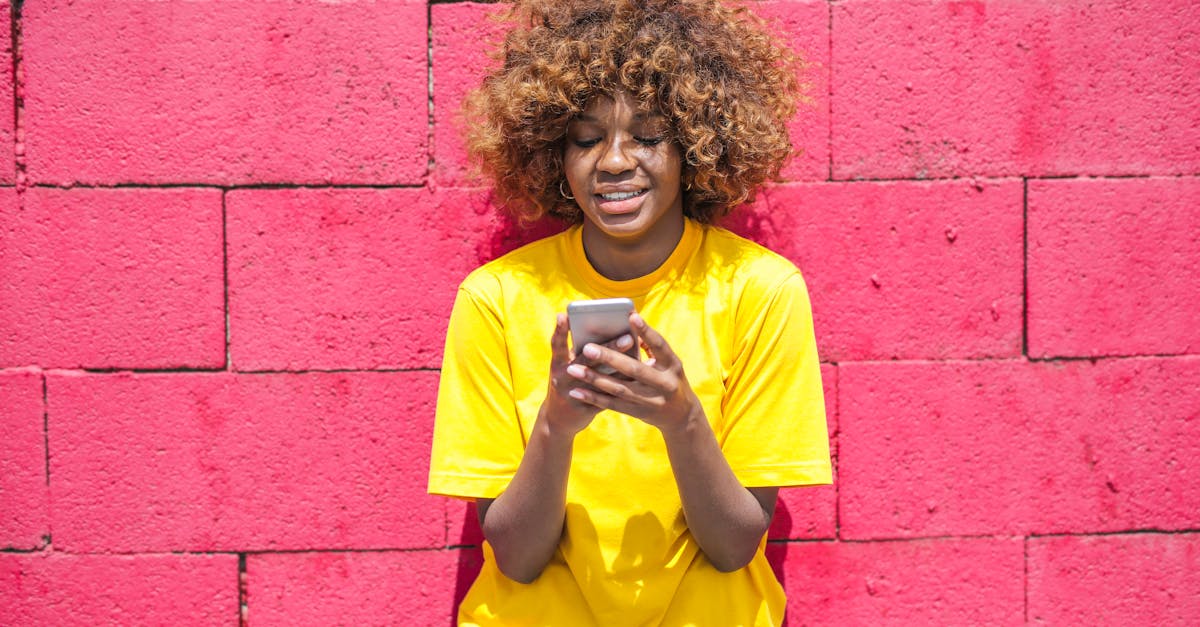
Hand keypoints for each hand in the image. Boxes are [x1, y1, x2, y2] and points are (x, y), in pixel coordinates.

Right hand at [539, 313, 627, 435]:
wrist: (558, 421)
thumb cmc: (568, 383)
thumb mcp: (567, 367)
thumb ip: (582, 352)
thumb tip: (609, 333)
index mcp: (557, 364)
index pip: (557, 344)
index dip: (561, 330)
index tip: (565, 314)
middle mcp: (563, 378)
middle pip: (586, 360)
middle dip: (608, 348)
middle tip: (628, 337)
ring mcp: (573, 395)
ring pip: (600, 380)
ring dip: (620, 369)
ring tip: (638, 362)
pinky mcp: (585, 409)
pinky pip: (606, 396)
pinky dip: (621, 386)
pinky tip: (638, 380)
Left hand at [565, 314, 702, 433]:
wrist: (682, 416)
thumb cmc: (670, 380)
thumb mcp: (669, 364)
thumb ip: (652, 347)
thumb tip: (629, 326)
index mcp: (673, 365)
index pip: (660, 345)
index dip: (646, 331)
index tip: (630, 316)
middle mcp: (664, 383)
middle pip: (635, 369)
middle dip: (610, 358)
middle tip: (587, 348)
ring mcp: (652, 400)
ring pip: (619, 389)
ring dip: (594, 379)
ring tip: (574, 369)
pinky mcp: (639, 412)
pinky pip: (613, 404)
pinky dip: (594, 398)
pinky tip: (576, 391)